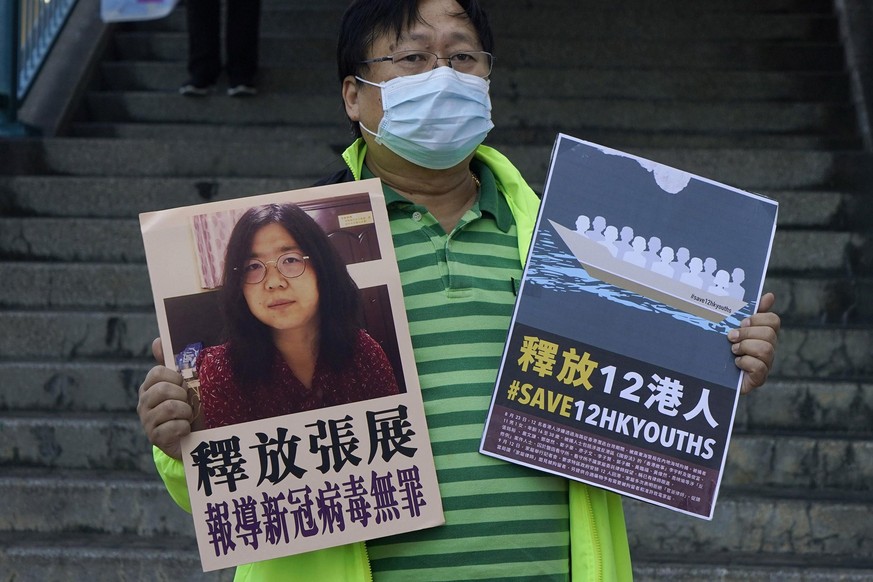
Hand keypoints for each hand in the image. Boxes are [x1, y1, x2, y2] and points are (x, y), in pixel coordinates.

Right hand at [137, 338, 196, 458]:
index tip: (183, 385)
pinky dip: (185, 427)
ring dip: (186, 412)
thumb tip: (157, 340)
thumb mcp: (181, 384)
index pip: (157, 372)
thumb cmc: (186, 406)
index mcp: (149, 387)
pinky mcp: (155, 438)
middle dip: (183, 395)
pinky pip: (174, 427)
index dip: (175, 377)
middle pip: (163, 390)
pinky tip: (185, 430)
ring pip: (170, 408)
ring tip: (188, 416)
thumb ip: (171, 363)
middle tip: (188, 403)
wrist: (190, 438)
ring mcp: (147, 421)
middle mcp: (143, 403)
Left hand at [728, 292, 779, 394]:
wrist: (709, 373)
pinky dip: (745, 363)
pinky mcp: (759, 378)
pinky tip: (736, 363)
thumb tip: (769, 296)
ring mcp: (765, 364)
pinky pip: (759, 367)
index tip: (742, 322)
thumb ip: (747, 311)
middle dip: (747, 333)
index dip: (758, 318)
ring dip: (745, 347)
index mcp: (763, 333)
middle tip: (731, 337)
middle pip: (769, 334)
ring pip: (766, 349)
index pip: (773, 320)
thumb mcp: (730, 325)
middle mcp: (768, 348)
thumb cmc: (721, 346)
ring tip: (733, 350)